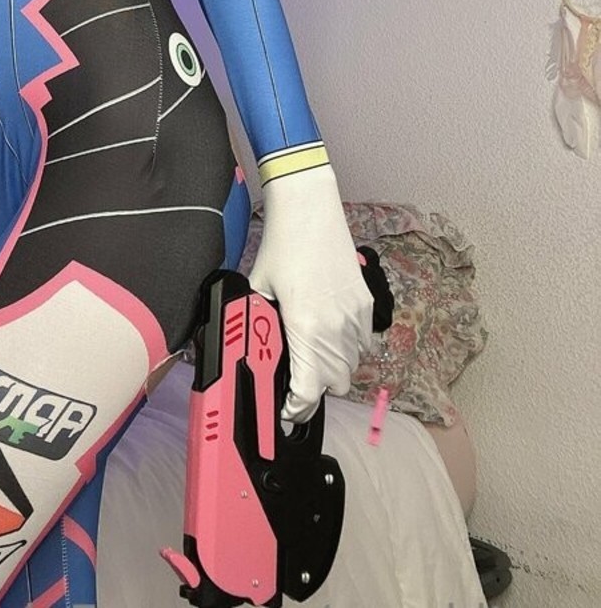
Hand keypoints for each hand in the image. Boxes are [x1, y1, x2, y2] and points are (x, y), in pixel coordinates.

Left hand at [247, 163, 372, 422]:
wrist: (310, 207)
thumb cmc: (281, 244)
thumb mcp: (259, 288)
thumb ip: (260, 322)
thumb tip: (253, 346)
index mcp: (306, 328)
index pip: (310, 390)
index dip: (298, 409)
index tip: (287, 411)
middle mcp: (336, 328)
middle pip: (336, 384)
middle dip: (316, 389)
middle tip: (296, 378)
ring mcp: (356, 316)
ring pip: (353, 365)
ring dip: (334, 369)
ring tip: (312, 355)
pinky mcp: (366, 302)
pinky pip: (363, 341)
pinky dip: (350, 348)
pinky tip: (330, 333)